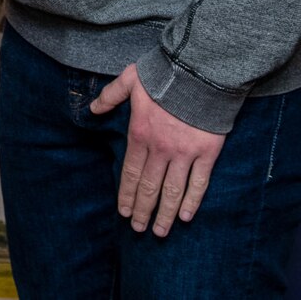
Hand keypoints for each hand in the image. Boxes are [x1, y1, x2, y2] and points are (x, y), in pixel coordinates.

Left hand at [90, 63, 225, 234]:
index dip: (126, 195)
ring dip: (165, 214)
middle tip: (138, 228)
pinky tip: (186, 216)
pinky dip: (192, 202)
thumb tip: (93, 108)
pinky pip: (199, 183)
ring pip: (173, 191)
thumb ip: (111, 95)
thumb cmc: (164, 73)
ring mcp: (185, 153)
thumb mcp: (131, 79)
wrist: (200, 69)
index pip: (129, 173)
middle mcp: (160, 149)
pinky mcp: (207, 152)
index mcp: (140, 133)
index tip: (123, 212)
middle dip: (142, 210)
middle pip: (149, 187)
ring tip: (159, 231)